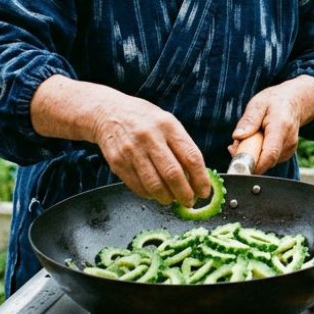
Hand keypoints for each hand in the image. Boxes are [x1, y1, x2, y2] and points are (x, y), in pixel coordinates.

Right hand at [92, 96, 209, 205]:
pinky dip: (150, 195)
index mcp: (168, 126)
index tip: (204, 192)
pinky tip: (155, 193)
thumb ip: (182, 146)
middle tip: (189, 201)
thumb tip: (197, 177)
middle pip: (173, 174)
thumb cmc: (145, 120)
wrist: (109, 112)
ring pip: (154, 185)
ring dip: (167, 198)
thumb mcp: (167, 122)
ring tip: (172, 199)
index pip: (191, 157)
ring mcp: (132, 150)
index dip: (200, 179)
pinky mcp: (118, 162)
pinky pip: (138, 187)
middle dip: (185, 194)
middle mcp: (150, 137)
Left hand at [229, 77, 313, 172]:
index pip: (270, 154)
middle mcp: (289, 141)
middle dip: (247, 156)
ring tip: (250, 137)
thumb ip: (249, 120)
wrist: (293, 102)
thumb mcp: (258, 104)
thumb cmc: (274, 101)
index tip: (238, 164)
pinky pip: (268, 160)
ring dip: (252, 154)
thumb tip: (237, 136)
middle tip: (236, 143)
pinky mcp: (287, 154)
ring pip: (265, 162)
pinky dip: (259, 154)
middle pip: (265, 160)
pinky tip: (257, 141)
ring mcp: (289, 149)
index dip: (254, 164)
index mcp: (281, 126)